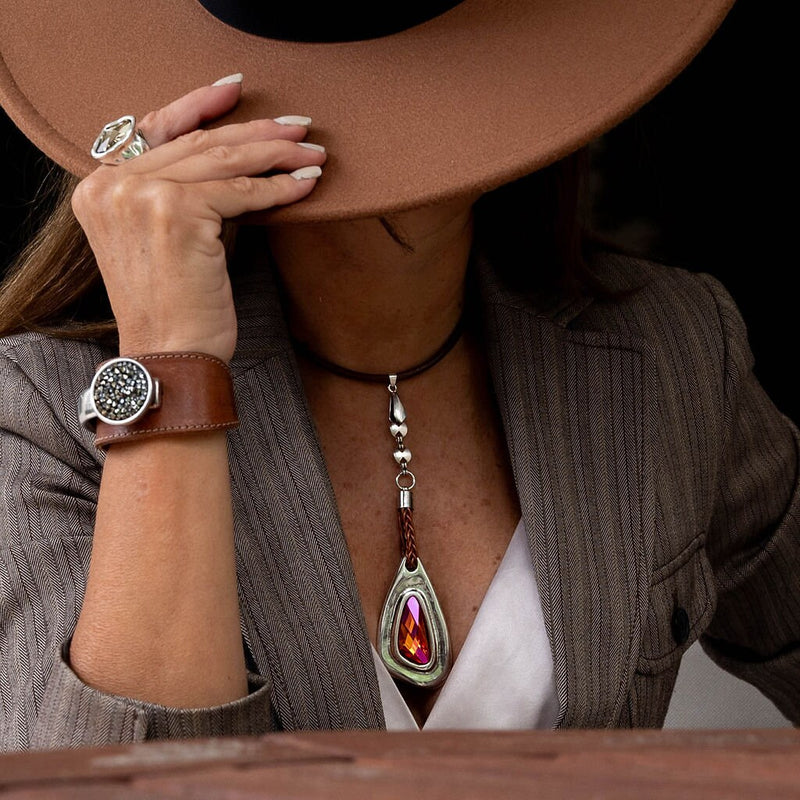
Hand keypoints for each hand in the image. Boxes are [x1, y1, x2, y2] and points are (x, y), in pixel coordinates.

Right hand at [70, 78, 325, 362]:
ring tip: (311, 152)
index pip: (156, 130)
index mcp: (99, 186)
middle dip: (255, 131)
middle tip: (297, 127)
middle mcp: (111, 184)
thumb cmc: (172, 309)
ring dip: (276, 153)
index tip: (236, 90)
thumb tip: (232, 158)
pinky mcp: (177, 213)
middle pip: (197, 142)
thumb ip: (173, 192)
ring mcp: (140, 195)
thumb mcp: (159, 239)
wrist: (169, 356)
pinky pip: (242, 192)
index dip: (200, 105)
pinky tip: (305, 184)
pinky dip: (278, 188)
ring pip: (223, 160)